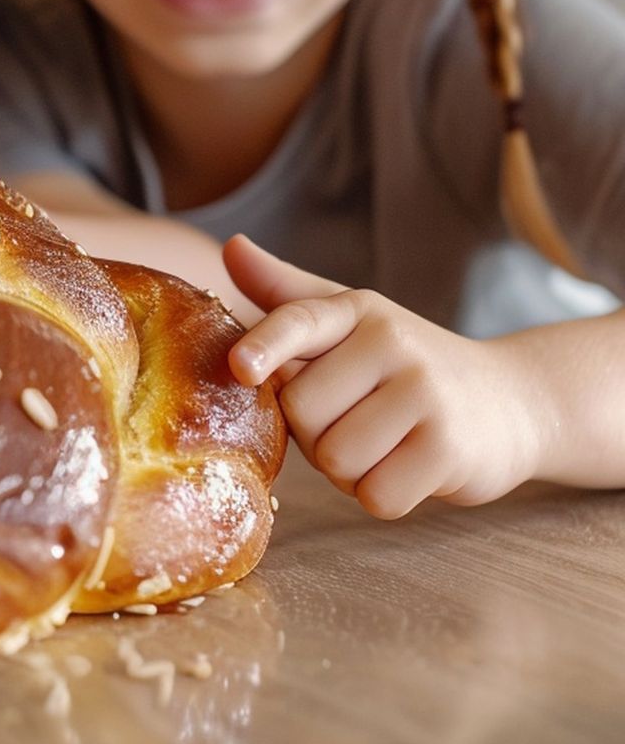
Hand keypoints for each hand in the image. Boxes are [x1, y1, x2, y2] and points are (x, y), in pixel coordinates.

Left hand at [223, 235, 542, 518]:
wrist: (512, 401)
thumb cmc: (405, 366)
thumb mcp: (351, 322)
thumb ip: (287, 295)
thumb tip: (232, 247)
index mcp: (357, 311)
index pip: (300, 321)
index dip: (266, 346)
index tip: (242, 368)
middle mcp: (392, 343)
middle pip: (300, 412)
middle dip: (313, 433)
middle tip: (354, 421)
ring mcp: (426, 394)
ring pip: (335, 460)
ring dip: (347, 471)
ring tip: (382, 445)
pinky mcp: (450, 449)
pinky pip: (377, 495)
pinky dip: (382, 495)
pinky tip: (407, 469)